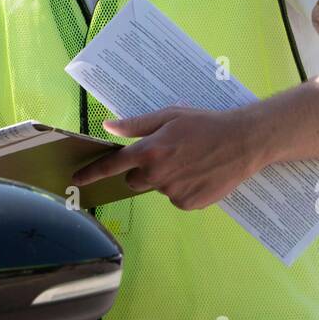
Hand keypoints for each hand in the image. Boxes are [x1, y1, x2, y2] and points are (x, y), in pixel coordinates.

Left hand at [70, 105, 267, 210]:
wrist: (243, 142)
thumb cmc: (205, 123)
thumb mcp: (169, 115)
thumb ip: (137, 125)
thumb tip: (109, 127)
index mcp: (150, 151)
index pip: (112, 166)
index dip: (91, 173)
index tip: (75, 180)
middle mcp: (158, 175)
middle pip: (134, 180)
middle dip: (142, 170)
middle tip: (165, 155)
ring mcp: (173, 192)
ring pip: (157, 188)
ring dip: (165, 178)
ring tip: (189, 161)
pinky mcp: (188, 204)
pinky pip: (175, 198)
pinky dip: (182, 188)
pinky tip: (198, 174)